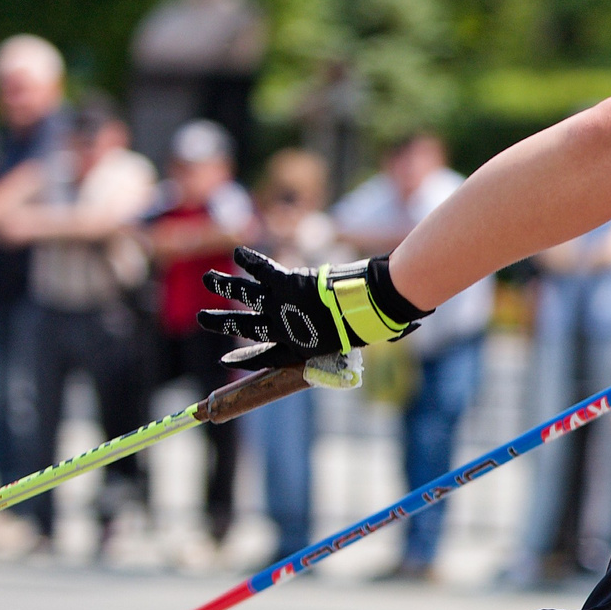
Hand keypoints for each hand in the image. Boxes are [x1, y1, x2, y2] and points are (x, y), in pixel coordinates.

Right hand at [198, 246, 427, 366]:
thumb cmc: (373, 324)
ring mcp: (281, 305)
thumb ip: (376, 332)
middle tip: (203, 318)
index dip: (246, 358)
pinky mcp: (285, 282)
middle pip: (245, 327)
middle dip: (222, 323)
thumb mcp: (369, 336)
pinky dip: (249, 259)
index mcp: (298, 349)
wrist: (370, 305)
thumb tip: (407, 328)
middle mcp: (283, 329)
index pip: (265, 356)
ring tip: (207, 281)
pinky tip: (237, 250)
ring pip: (244, 296)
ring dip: (224, 288)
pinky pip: (261, 269)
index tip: (227, 359)